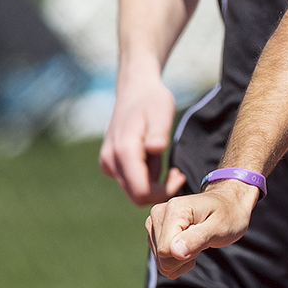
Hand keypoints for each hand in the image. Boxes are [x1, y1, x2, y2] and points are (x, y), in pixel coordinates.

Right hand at [100, 74, 186, 205]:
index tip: (180, 175)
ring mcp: (107, 163)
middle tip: (177, 172)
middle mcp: (110, 161)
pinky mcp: (109, 164)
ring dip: (153, 182)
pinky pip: (130, 182)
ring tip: (163, 158)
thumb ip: (158, 132)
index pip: (142, 192)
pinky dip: (145, 177)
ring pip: (134, 191)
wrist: (134, 90)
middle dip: (160, 190)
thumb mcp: (162, 112)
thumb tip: (155, 148)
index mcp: (123, 151)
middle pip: (137, 196)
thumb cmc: (151, 101)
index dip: (164, 191)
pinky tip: (153, 158)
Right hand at [146, 181, 258, 278]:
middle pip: (162, 257)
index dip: (187, 254)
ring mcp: (154, 222)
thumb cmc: (228, 215)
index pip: (166, 250)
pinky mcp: (155, 231)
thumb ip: (197, 238)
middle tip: (202, 240)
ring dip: (182, 258)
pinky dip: (177, 260)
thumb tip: (174, 252)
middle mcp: (159, 214)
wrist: (229, 205)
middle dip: (185, 257)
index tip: (204, 240)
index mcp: (174, 209)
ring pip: (161, 261)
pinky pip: (161, 260)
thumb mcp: (220, 227)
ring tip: (197, 240)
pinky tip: (190, 245)